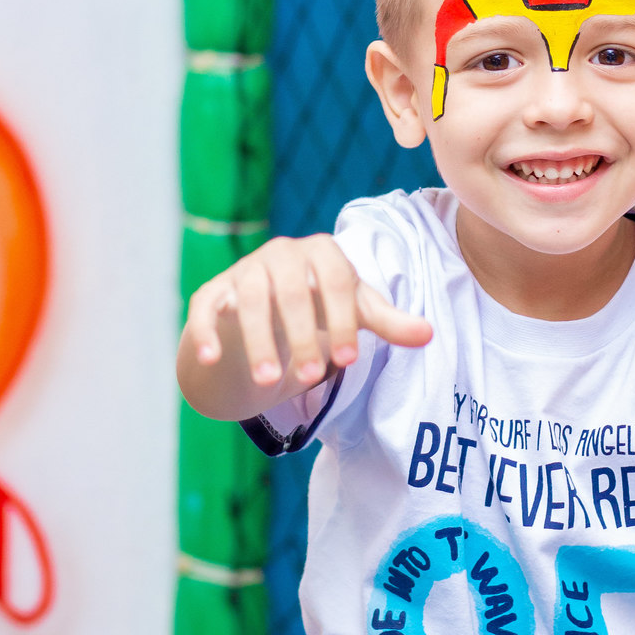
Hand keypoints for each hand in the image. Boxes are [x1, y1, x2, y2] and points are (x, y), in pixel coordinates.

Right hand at [181, 233, 431, 404]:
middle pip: (291, 290)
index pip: (334, 280)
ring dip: (259, 341)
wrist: (267, 310)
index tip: (348, 360)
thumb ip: (388, 323)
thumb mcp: (354, 313)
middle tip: (313, 378)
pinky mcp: (212, 292)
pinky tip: (213, 359)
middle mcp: (280, 254)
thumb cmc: (320, 309)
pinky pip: (205, 307)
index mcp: (320, 252)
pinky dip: (207, 332)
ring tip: (269, 382)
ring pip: (248, 300)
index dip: (341, 319)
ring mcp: (243, 270)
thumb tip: (428, 335)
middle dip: (302, 335)